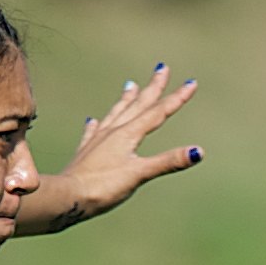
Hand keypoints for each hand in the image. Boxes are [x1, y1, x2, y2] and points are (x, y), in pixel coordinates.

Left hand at [37, 66, 202, 231]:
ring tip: (131, 85)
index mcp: (128, 134)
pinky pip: (94, 132)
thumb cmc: (103, 187)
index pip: (158, 112)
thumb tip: (198, 151)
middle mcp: (113, 131)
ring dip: (127, 99)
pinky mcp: (87, 152)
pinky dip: (97, 124)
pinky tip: (93, 120)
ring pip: (116, 113)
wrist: (67, 197)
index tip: (191, 82)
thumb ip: (168, 161)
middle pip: (138, 105)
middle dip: (153, 88)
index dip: (177, 98)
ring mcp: (98, 140)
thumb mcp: (139, 174)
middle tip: (162, 68)